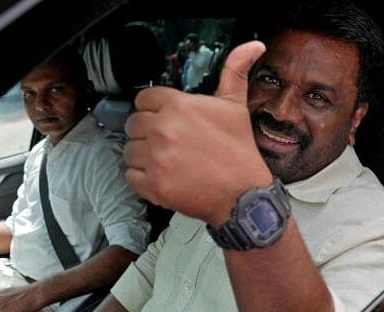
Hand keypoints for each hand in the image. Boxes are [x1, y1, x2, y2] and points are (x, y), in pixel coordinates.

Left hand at [125, 41, 269, 225]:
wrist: (244, 195)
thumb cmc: (239, 151)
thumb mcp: (236, 106)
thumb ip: (235, 71)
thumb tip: (253, 45)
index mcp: (179, 106)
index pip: (144, 98)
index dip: (153, 109)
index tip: (166, 120)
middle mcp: (163, 129)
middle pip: (133, 124)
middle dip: (148, 133)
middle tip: (170, 144)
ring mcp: (155, 158)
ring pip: (129, 151)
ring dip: (144, 156)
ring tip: (168, 162)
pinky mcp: (152, 185)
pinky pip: (130, 176)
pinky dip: (143, 179)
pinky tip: (164, 177)